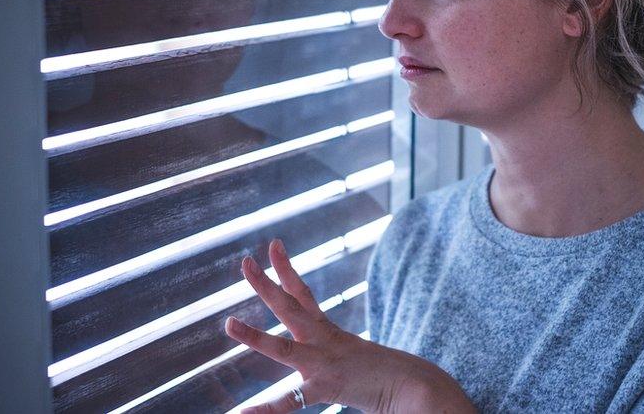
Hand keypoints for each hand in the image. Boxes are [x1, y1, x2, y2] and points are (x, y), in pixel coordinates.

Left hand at [224, 239, 476, 413]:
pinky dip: (266, 409)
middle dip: (266, 283)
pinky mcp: (325, 387)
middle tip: (244, 263)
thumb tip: (335, 359)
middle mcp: (323, 340)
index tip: (273, 245)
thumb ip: (341, 353)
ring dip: (255, 336)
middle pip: (289, 306)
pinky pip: (290, 401)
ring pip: (283, 347)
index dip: (285, 269)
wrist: (413, 385)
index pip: (302, 293)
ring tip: (230, 325)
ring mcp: (322, 362)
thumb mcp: (356, 357)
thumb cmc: (386, 374)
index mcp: (328, 332)